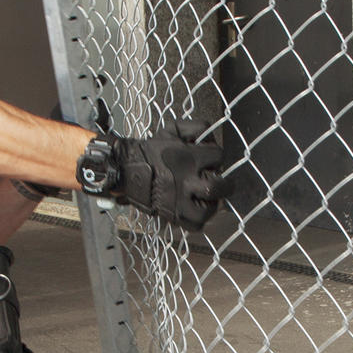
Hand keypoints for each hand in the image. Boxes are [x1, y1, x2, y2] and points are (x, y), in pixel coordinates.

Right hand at [111, 120, 229, 228]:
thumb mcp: (172, 129)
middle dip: (225, 184)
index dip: (216, 155)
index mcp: (187, 158)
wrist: (127, 170)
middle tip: (222, 182)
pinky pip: (195, 225)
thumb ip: (196, 127)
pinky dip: (200, 219)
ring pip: (208, 210)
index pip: (218, 156)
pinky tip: (198, 208)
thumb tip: (212, 137)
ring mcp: (178, 201)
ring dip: (213, 203)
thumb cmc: (152, 150)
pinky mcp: (172, 215)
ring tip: (209, 197)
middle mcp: (185, 181)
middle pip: (216, 187)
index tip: (211, 158)